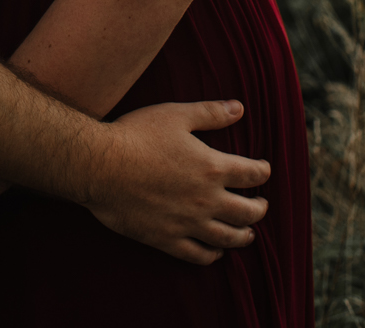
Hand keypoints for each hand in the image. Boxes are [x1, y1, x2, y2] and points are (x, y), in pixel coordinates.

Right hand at [82, 100, 270, 263]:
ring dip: (244, 235)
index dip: (263, 171)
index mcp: (213, 168)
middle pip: (248, 212)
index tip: (263, 170)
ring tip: (248, 233)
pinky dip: (213, 255)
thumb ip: (211, 113)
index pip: (253, 174)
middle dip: (260, 208)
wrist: (101, 166)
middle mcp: (207, 200)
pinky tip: (216, 251)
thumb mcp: (176, 115)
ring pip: (228, 237)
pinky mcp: (167, 239)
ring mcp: (188, 223)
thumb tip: (239, 108)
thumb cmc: (137, 135)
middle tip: (261, 205)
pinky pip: (198, 255)